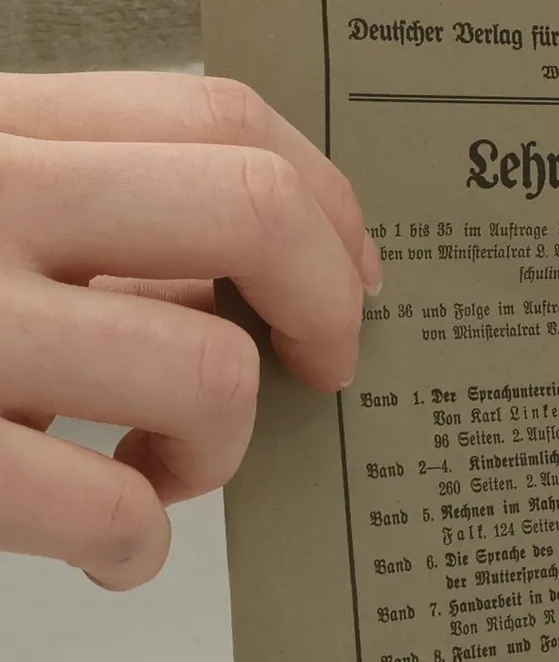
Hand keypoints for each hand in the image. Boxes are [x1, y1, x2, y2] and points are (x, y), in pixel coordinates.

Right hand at [0, 73, 379, 588]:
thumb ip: (99, 223)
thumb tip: (260, 284)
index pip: (218, 116)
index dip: (328, 205)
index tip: (356, 277)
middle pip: (251, 209)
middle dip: (325, 307)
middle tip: (322, 372)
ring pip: (210, 372)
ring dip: (218, 449)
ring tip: (157, 469)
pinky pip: (116, 510)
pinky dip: (135, 545)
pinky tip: (105, 545)